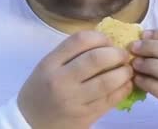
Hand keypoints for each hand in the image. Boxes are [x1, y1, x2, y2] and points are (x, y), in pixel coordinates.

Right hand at [18, 31, 133, 128]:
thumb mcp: (47, 66)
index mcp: (50, 63)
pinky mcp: (85, 116)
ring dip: (124, 72)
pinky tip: (126, 84)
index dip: (101, 37)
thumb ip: (71, 53)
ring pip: (107, 81)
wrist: (29, 123)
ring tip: (128, 70)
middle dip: (117, 53)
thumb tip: (105, 42)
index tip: (108, 41)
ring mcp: (74, 100)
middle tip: (123, 55)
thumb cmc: (40, 90)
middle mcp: (61, 80)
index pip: (80, 40)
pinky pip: (111, 100)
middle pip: (96, 59)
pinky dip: (124, 89)